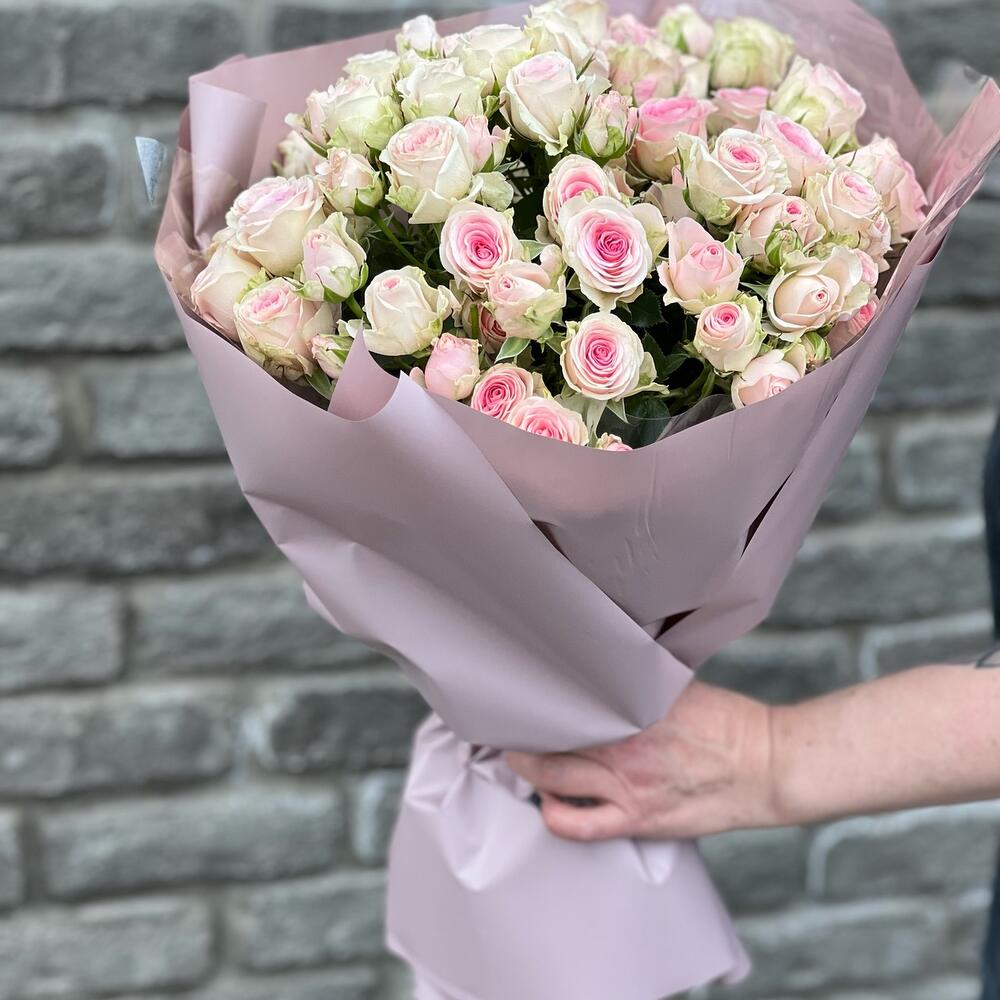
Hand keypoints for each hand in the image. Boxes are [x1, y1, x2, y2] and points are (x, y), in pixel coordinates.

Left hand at [504, 682, 777, 841]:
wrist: (765, 766)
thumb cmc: (724, 722)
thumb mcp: (675, 687)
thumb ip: (634, 682)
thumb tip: (601, 665)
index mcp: (631, 704)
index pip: (563, 698)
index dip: (533, 696)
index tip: (519, 691)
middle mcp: (621, 744)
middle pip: (547, 735)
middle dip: (520, 729)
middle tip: (507, 722)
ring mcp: (626, 784)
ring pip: (551, 776)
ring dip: (526, 766)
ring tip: (516, 755)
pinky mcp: (637, 818)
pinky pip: (579, 825)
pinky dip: (554, 816)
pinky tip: (547, 804)